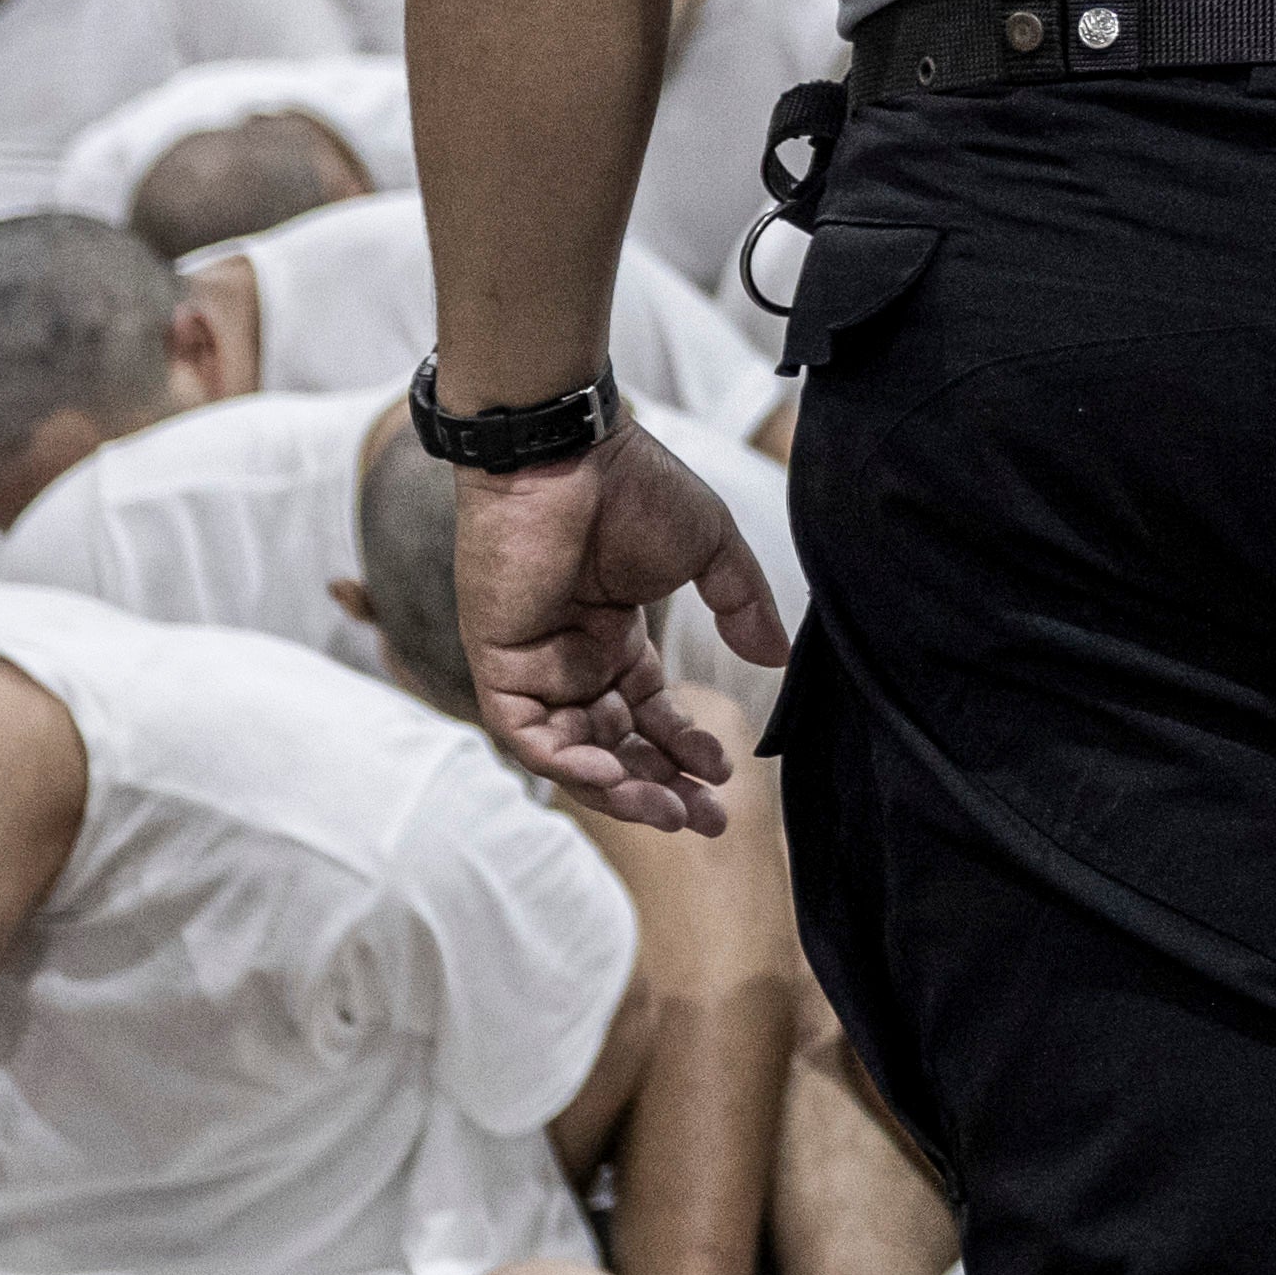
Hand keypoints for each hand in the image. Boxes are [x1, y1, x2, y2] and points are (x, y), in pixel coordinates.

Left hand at [460, 427, 784, 831]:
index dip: (685, 750)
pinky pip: (527, 733)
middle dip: (660, 787)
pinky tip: (613, 777)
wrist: (566, 454)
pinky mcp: (498, 661)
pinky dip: (566, 761)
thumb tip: (777, 659)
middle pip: (614, 745)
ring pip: (572, 751)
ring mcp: (533, 662)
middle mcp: (571, 657)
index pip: (648, 714)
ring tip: (672, 810)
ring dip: (619, 786)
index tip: (726, 774)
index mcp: (613, 635)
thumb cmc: (633, 488)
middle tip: (706, 820)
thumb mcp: (709, 550)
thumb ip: (741, 606)